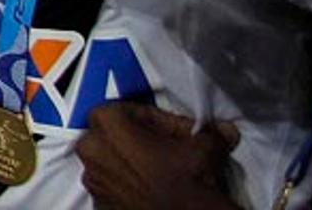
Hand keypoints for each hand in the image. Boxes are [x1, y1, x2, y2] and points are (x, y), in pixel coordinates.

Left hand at [75, 102, 239, 209]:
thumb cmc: (186, 182)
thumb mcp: (203, 147)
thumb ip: (208, 131)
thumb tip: (221, 130)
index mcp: (107, 123)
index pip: (134, 110)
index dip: (160, 120)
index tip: (177, 130)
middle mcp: (90, 149)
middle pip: (116, 133)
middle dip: (141, 137)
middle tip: (168, 146)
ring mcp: (92, 178)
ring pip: (111, 160)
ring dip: (133, 161)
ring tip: (162, 168)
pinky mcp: (99, 202)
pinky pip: (112, 185)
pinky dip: (128, 183)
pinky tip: (152, 186)